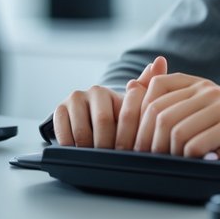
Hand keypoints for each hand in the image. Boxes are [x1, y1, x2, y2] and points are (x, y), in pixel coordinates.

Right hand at [52, 57, 166, 148]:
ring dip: (90, 149)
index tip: (128, 150)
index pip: (123, 115)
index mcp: (111, 91)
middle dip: (109, 145)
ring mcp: (73, 99)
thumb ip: (147, 87)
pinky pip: (64, 135)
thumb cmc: (116, 118)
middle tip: (113, 159)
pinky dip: (73, 147)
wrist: (88, 123)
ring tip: (98, 157)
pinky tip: (81, 152)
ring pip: (82, 133)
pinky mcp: (58, 110)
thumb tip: (160, 60)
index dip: (126, 137)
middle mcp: (92, 91)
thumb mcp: (131, 109)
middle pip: (103, 124)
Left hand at [132, 73, 219, 164]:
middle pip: (158, 112)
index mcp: (197, 83)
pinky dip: (189, 157)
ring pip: (174, 129)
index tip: (140, 141)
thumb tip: (132, 87)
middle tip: (150, 159)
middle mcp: (207, 89)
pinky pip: (195, 143)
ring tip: (176, 162)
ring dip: (169, 152)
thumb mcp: (209, 110)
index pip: (153, 89)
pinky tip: (196, 161)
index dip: (140, 116)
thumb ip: (178, 103)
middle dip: (148, 140)